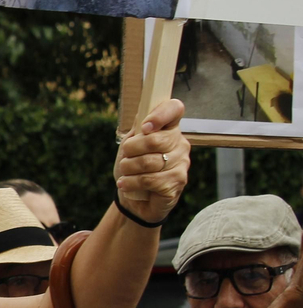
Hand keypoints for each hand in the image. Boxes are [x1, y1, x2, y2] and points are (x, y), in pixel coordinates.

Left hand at [115, 99, 189, 222]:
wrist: (133, 198)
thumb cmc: (133, 169)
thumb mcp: (130, 147)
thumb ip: (137, 131)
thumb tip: (142, 118)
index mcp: (169, 129)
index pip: (174, 109)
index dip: (160, 114)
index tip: (145, 127)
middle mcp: (180, 144)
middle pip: (155, 140)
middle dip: (131, 150)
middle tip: (125, 159)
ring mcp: (182, 163)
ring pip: (149, 162)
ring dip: (128, 168)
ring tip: (125, 173)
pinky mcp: (178, 182)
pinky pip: (150, 180)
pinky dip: (131, 182)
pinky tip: (125, 185)